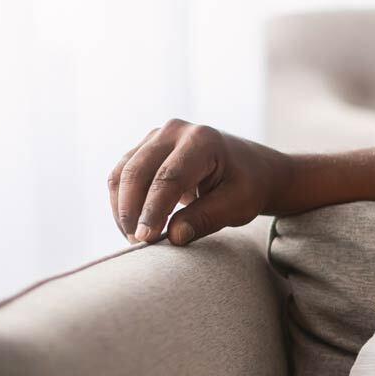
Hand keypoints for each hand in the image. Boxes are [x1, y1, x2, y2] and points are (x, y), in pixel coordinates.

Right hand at [108, 119, 292, 245]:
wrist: (252, 168)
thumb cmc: (247, 186)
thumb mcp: (238, 205)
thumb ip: (206, 219)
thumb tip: (174, 237)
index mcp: (203, 141)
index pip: (169, 177)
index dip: (154, 210)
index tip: (145, 239)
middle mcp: (175, 131)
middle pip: (138, 172)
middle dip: (132, 211)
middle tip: (137, 244)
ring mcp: (157, 137)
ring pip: (123, 174)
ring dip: (122, 209)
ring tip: (136, 239)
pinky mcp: (145, 148)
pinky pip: (122, 176)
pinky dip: (122, 202)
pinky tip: (133, 226)